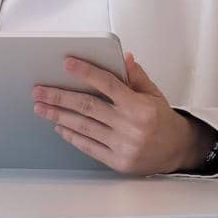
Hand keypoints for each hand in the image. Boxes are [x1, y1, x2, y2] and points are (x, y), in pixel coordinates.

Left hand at [31, 51, 208, 174]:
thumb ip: (135, 75)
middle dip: (59, 97)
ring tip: (41, 107)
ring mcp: (123, 146)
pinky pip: (89, 146)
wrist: (178, 150)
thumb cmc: (162, 119)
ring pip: (84, 127)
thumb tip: (122, 56)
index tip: (67, 63)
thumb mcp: (153, 93)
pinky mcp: (118, 162)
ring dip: (59, 115)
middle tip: (39, 90)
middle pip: (88, 107)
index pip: (108, 84)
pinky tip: (59, 126)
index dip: (86, 72)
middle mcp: (131, 127)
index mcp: (139, 106)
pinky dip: (72, 136)